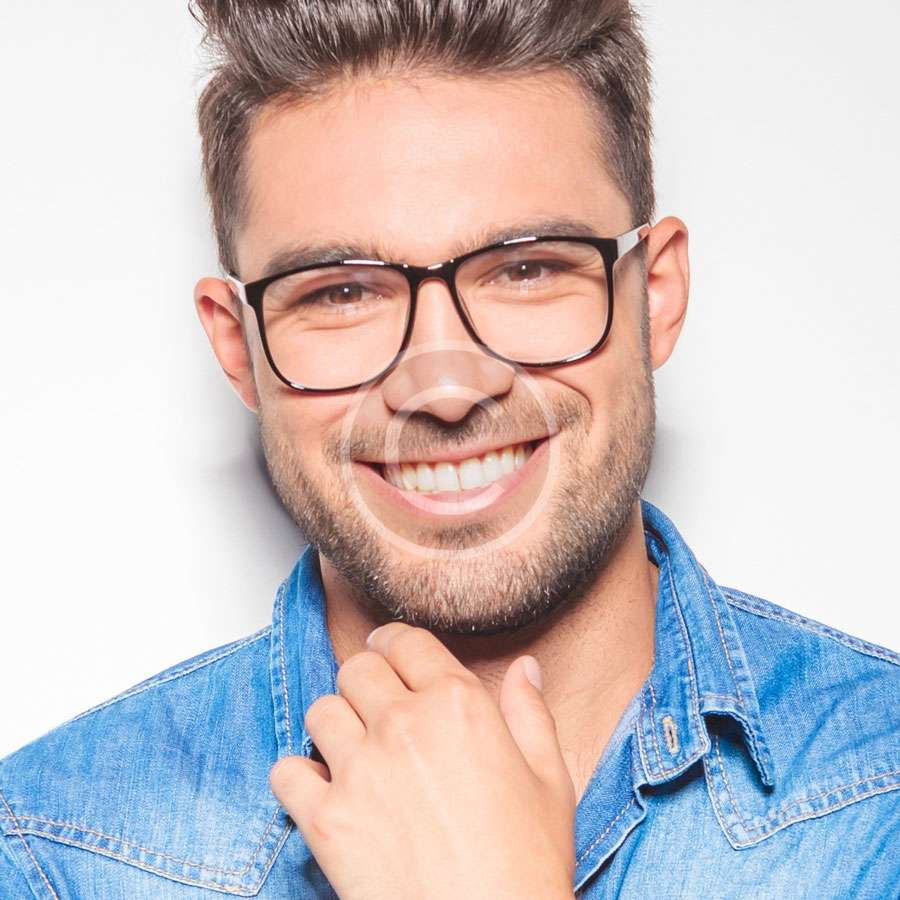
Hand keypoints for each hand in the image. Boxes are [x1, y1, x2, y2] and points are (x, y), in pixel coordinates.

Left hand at [269, 622, 575, 899]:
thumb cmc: (526, 864)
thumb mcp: (550, 779)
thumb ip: (531, 712)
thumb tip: (524, 668)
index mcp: (457, 703)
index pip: (405, 642)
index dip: (394, 643)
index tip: (389, 653)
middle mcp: (403, 724)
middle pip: (356, 669)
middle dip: (365, 680)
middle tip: (374, 704)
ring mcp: (360, 770)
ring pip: (320, 710)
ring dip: (334, 723)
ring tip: (351, 748)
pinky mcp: (327, 820)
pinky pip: (286, 773)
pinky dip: (297, 777)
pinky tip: (322, 790)